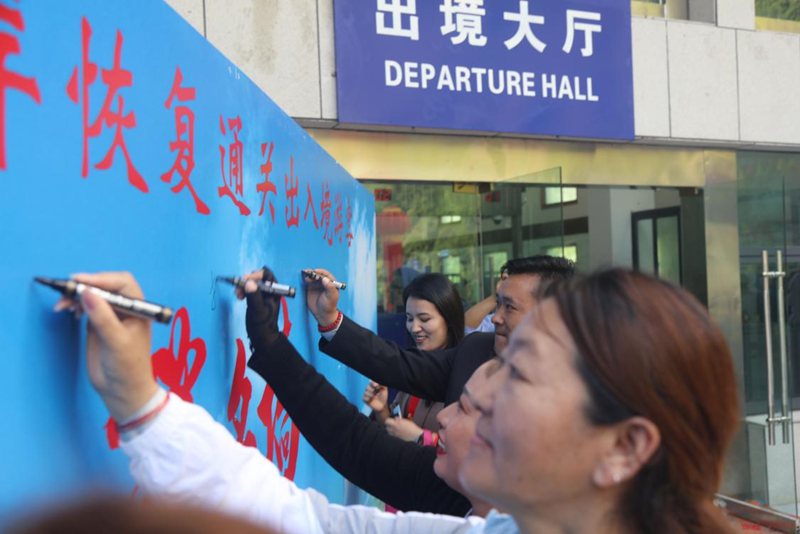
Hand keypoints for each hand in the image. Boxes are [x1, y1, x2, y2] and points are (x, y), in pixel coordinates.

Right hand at [71, 272, 157, 421]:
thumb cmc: (128, 367)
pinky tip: (68, 310)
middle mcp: (126, 309)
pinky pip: (85, 306)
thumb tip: (87, 292)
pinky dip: (75, 304)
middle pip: (105, 286)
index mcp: (138, 309)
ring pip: (93, 295)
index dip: (101, 278)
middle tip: (66, 291)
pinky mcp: (98, 324)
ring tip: (62, 305)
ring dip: (76, 295)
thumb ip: (103, 317)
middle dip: (86, 285)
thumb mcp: (116, 341)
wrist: (122, 391)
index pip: (122, 284)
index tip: (80, 282)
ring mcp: (111, 315)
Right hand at [237, 267, 281, 350]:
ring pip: (253, 282)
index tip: (245, 281)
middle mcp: (270, 290)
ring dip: (244, 285)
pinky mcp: (257, 298)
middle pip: (258, 277)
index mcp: (275, 290)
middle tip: (239, 288)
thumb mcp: (257, 310)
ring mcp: (264, 294)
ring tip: (238, 294)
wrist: (263, 337)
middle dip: (247, 280)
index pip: (266, 274)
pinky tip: (239, 296)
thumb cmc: (263, 325)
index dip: (255, 275)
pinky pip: (250, 289)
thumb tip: (248, 282)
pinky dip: (243, 290)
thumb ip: (254, 296)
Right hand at [303, 267, 339, 326]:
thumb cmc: (329, 306)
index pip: (326, 274)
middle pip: (317, 274)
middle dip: (313, 273)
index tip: (315, 271)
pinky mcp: (310, 288)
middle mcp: (323, 282)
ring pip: (312, 277)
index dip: (320, 272)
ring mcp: (316, 285)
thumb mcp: (332, 297)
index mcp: (331, 283)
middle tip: (308, 273)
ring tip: (305, 276)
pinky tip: (302, 279)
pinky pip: (307, 282)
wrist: (322, 314)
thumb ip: (330, 288)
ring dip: (308, 275)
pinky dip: (304, 279)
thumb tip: (325, 279)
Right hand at [362, 381, 389, 419]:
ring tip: (375, 397)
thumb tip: (377, 382)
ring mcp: (366, 394)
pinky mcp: (365, 399)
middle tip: (375, 392)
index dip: (372, 383)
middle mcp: (369, 389)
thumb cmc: (383, 396)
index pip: (371, 382)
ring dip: (371, 395)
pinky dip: (368, 399)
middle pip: (367, 387)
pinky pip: (364, 398)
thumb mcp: (384, 389)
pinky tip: (372, 400)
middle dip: (372, 389)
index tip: (376, 385)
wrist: (382, 405)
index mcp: (373, 386)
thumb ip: (382, 384)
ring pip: (365, 392)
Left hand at [384, 417, 423, 441]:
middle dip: (388, 424)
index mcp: (396, 424)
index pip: (387, 421)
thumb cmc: (412, 427)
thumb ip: (399, 419)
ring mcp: (396, 434)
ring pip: (389, 432)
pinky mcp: (398, 437)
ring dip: (390, 429)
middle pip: (386, 427)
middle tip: (391, 422)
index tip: (390, 418)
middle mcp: (394, 429)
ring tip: (393, 427)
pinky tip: (397, 431)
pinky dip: (393, 432)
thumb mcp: (405, 420)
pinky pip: (393, 435)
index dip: (388, 419)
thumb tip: (395, 418)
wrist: (415, 434)